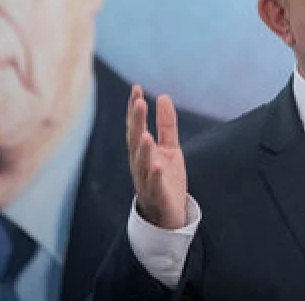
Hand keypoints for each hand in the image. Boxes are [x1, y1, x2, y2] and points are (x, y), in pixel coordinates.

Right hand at [126, 85, 187, 228]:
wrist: (169, 215)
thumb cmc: (166, 179)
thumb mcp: (170, 148)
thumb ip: (166, 125)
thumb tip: (162, 96)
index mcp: (142, 151)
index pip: (136, 126)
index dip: (134, 109)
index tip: (136, 89)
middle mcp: (139, 164)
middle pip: (135, 142)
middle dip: (136, 123)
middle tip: (139, 103)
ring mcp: (146, 181)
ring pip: (141, 164)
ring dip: (142, 150)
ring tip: (145, 134)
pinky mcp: (157, 197)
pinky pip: (154, 186)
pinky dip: (154, 176)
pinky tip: (157, 166)